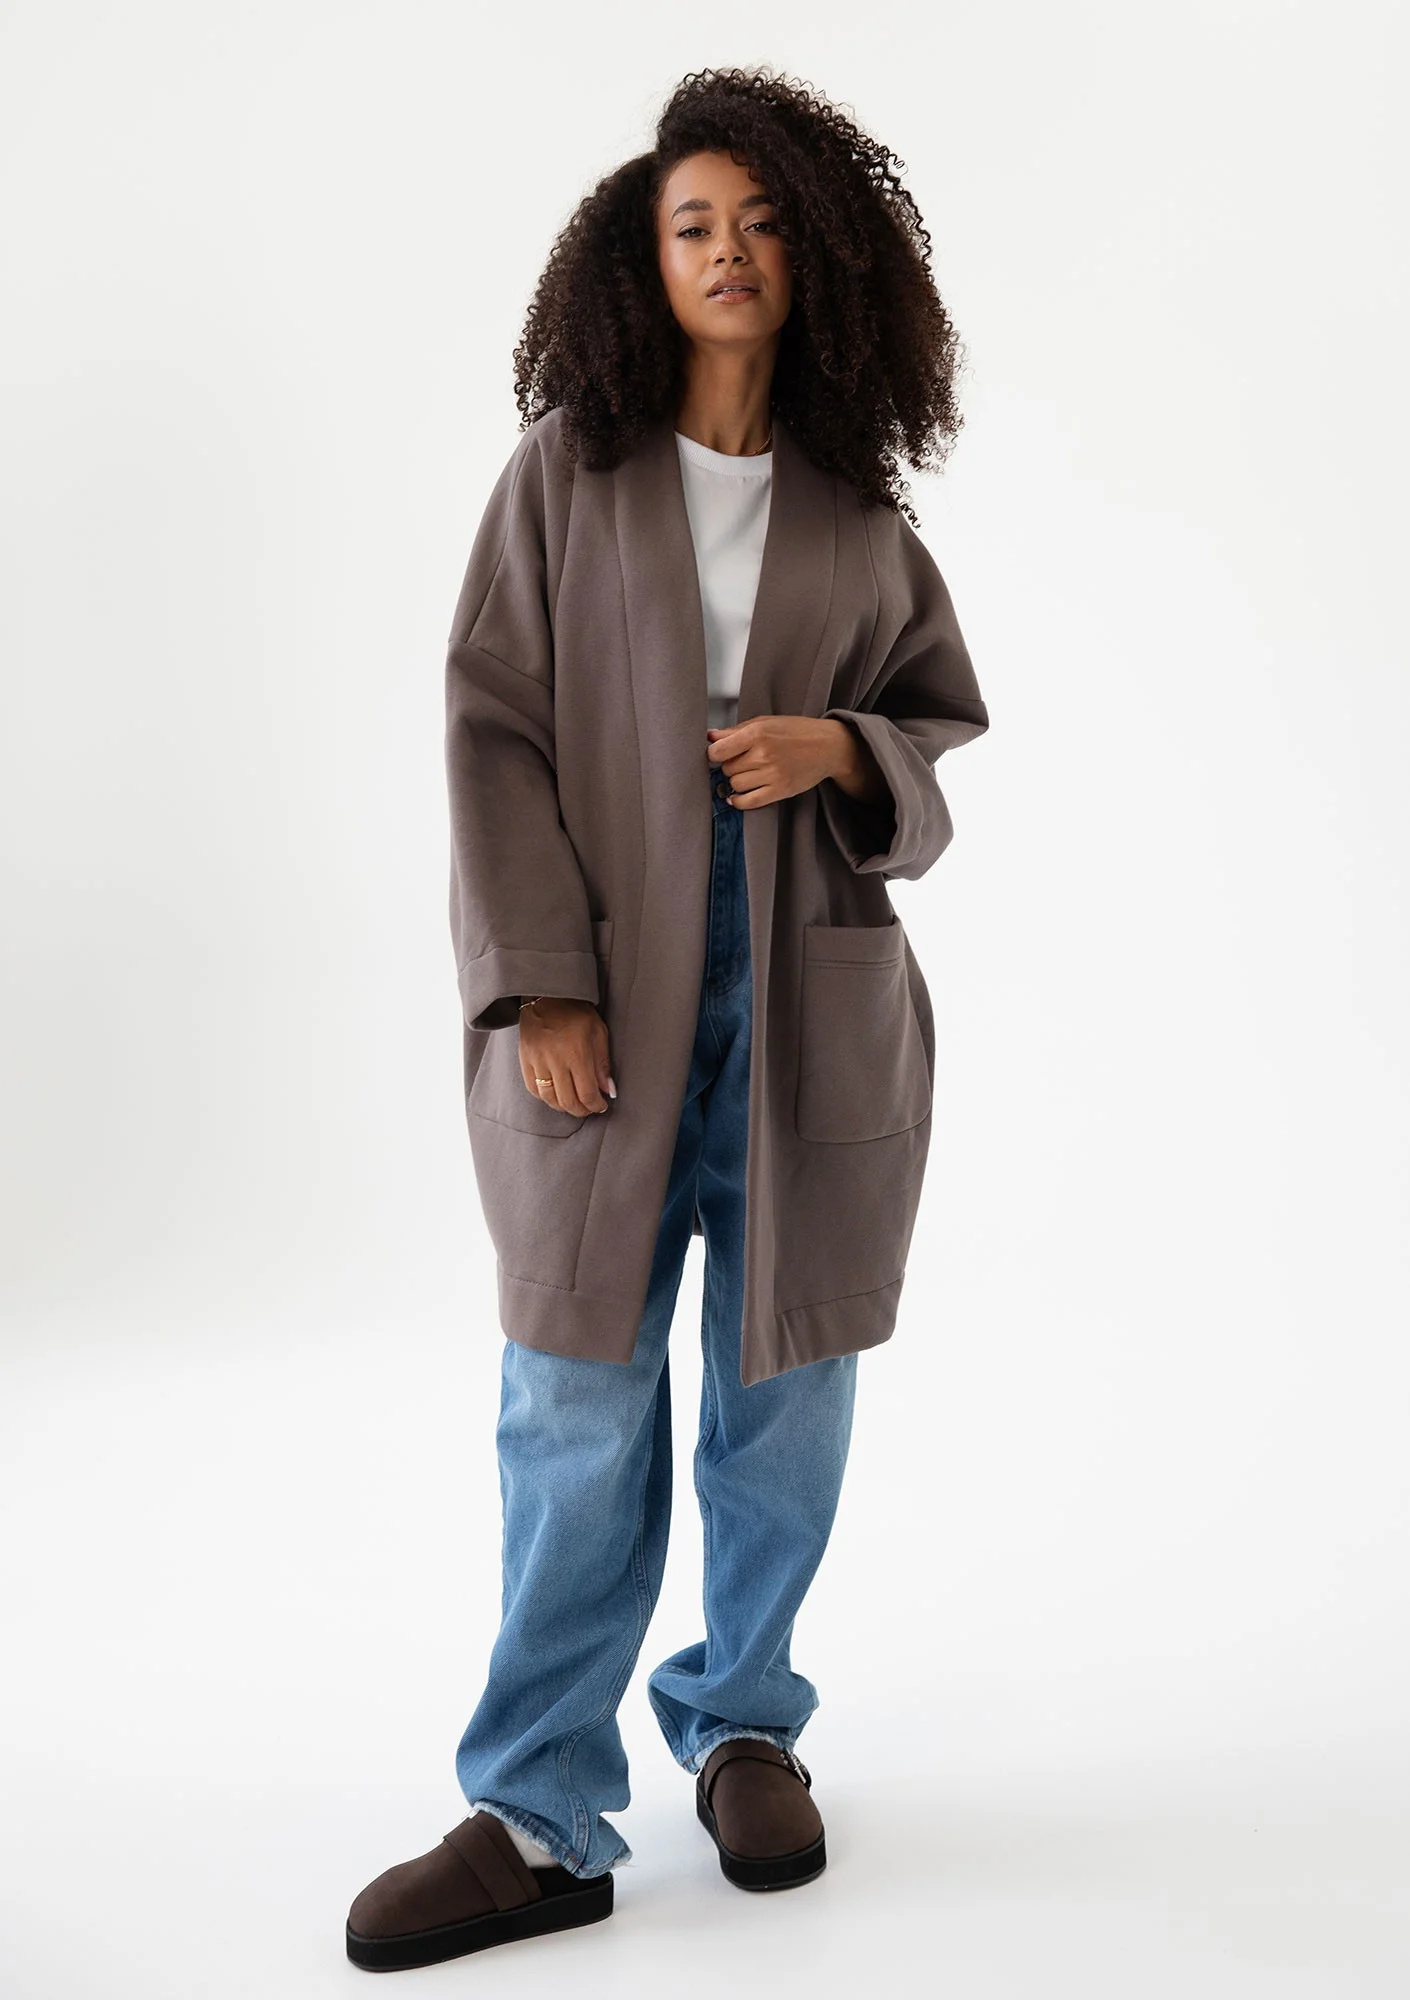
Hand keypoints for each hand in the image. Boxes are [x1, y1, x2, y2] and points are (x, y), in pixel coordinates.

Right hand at [517, 997, 615, 1116]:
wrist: (548, 995)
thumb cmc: (576, 1012)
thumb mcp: (598, 1032)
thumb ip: (603, 1064)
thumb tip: (608, 1091)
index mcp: (576, 1054)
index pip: (586, 1093)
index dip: (596, 1106)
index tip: (601, 1105)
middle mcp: (555, 1061)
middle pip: (568, 1101)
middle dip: (582, 1110)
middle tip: (589, 1108)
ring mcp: (537, 1061)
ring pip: (549, 1099)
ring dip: (563, 1107)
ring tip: (574, 1104)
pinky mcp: (525, 1060)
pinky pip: (532, 1089)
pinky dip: (545, 1098)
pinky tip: (555, 1096)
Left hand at [706, 716, 887, 807]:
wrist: (828, 746)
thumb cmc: (797, 731)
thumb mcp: (765, 722)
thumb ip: (736, 731)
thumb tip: (710, 737)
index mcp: (758, 733)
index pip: (718, 751)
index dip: (713, 754)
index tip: (716, 754)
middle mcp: (764, 755)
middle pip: (727, 769)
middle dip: (730, 766)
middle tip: (741, 761)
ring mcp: (772, 774)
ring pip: (735, 785)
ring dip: (736, 781)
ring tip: (748, 773)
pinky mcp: (780, 791)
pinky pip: (748, 802)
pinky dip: (739, 801)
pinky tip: (739, 795)